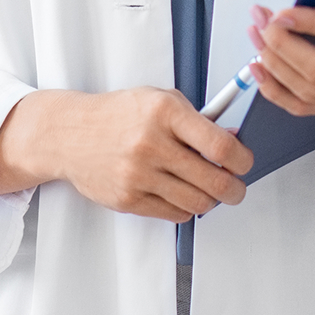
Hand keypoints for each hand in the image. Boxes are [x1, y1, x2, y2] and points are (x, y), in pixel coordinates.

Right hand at [0, 87, 253, 222]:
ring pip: (198, 203)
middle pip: (214, 181)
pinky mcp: (128, 200)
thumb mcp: (159, 100)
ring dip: (211, 200)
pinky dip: (186, 208)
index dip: (242, 160)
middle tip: (237, 187)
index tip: (245, 163)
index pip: (219, 146)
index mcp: (164, 112)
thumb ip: (197, 119)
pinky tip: (181, 193)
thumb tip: (234, 142)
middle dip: (235, 189)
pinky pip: (175, 214)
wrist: (69, 134)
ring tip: (208, 190)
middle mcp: (151, 143)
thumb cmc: (119, 115)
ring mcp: (138, 175)